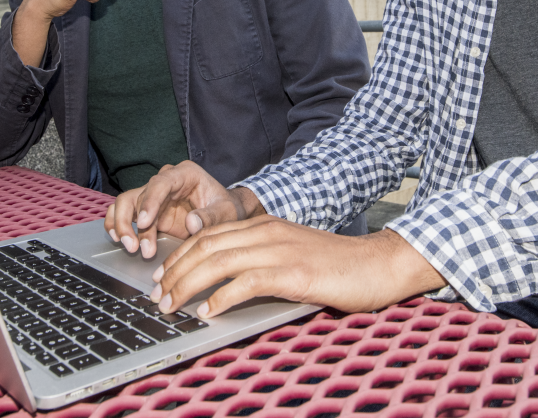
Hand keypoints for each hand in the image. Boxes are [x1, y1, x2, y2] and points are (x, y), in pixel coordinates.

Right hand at [102, 160, 262, 257]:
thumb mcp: (227, 212)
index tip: (146, 222)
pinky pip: (125, 214)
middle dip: (132, 221)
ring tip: (131, 247)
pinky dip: (118, 226)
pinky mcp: (149, 212)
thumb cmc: (227, 207)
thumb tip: (192, 223)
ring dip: (122, 226)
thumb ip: (211, 217)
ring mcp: (154, 196)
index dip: (150, 202)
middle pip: (138, 195)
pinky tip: (119, 240)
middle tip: (135, 245)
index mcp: (184, 174)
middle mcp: (166, 181)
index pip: (160, 184)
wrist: (225, 212)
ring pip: (126, 204)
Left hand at [148, 218, 447, 317]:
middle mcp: (268, 231)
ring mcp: (280, 250)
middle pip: (206, 245)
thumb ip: (263, 260)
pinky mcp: (293, 272)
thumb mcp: (293, 254)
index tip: (163, 276)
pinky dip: (222, 297)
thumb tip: (228, 284)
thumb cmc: (338, 266)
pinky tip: (209, 311)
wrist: (379, 264)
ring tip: (172, 305)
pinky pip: (247, 282)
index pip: (209, 234)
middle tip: (158, 295)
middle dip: (175, 271)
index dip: (180, 254)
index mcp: (265, 225)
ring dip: (188, 284)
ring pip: (218, 261)